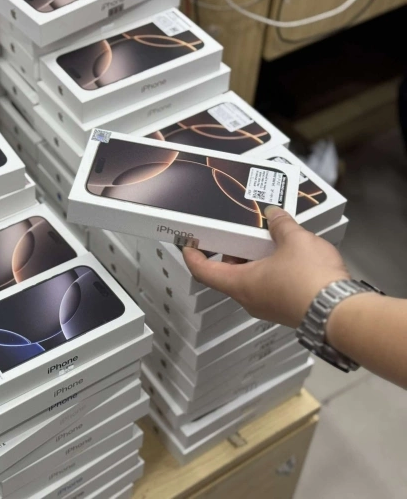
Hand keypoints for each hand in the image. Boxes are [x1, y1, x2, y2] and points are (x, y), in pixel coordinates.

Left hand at [182, 206, 349, 326]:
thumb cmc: (310, 280)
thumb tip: (273, 214)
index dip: (192, 255)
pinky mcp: (284, 309)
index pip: (203, 271)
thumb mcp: (294, 240)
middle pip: (227, 274)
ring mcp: (267, 307)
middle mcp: (249, 299)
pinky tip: (287, 254)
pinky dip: (270, 269)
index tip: (187, 242)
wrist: (341, 312)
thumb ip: (280, 225)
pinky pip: (269, 286)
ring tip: (267, 238)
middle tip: (237, 232)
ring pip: (250, 280)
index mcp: (240, 284)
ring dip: (254, 260)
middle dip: (230, 252)